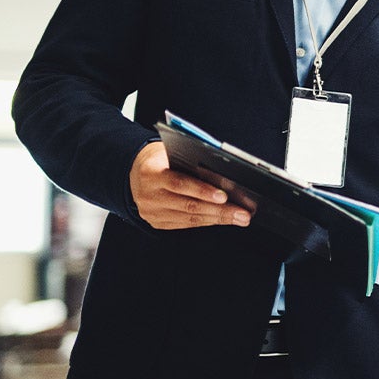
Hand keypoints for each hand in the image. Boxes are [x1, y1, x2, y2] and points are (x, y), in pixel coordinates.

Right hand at [129, 141, 251, 229]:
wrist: (135, 172)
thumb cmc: (162, 159)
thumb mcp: (172, 154)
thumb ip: (191, 163)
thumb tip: (224, 175)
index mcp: (152, 174)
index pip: (180, 183)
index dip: (203, 191)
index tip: (224, 196)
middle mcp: (149, 196)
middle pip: (189, 205)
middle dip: (220, 211)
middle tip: (243, 214)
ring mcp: (152, 212)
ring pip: (190, 218)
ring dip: (219, 219)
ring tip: (240, 218)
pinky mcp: (157, 222)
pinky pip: (186, 224)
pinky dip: (207, 222)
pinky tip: (222, 220)